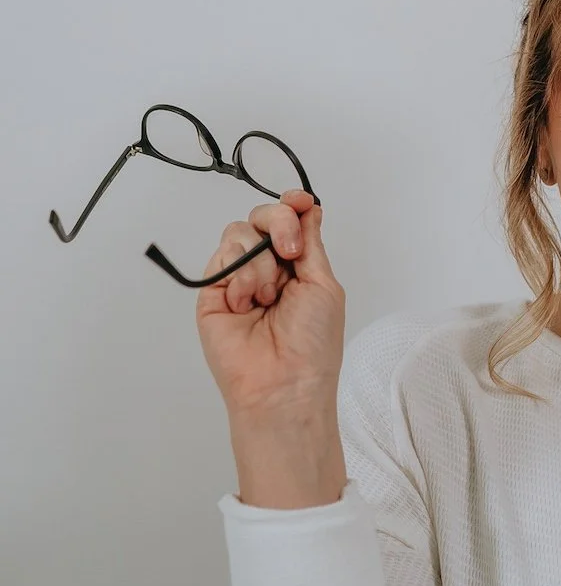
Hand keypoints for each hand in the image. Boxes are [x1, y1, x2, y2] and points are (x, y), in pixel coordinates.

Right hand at [196, 189, 345, 422]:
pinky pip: (223, 257)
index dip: (292, 206)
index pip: (291, 222)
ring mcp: (238, 279)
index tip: (300, 201)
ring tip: (268, 297)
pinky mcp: (212, 291)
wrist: (283, 383)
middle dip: (279, 224)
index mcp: (298, 268)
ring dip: (260, 261)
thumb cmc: (313, 343)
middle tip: (289, 252)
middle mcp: (267, 270)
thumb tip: (309, 207)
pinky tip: (248, 303)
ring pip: (240, 233)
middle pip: (262, 219)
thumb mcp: (323, 284)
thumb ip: (311, 243)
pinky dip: (241, 274)